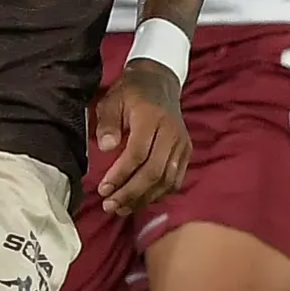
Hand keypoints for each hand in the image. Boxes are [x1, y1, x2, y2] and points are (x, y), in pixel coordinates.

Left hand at [90, 61, 191, 216]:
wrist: (159, 81)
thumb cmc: (131, 93)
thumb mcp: (112, 100)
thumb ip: (107, 122)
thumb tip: (106, 148)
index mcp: (152, 118)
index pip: (138, 153)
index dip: (120, 175)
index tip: (103, 189)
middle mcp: (172, 133)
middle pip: (154, 172)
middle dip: (130, 193)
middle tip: (110, 205)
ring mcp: (182, 143)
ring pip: (167, 180)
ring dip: (144, 198)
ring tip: (122, 208)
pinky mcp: (186, 152)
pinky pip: (175, 179)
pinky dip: (159, 194)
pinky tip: (140, 200)